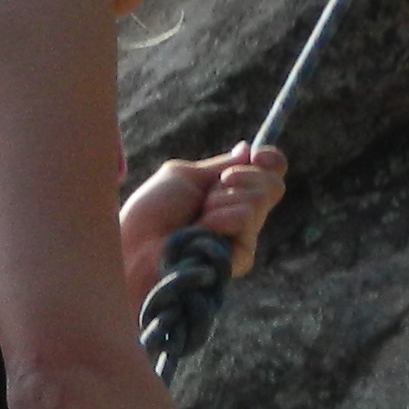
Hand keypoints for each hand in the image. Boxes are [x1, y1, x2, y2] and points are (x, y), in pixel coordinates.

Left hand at [120, 141, 289, 296]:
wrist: (135, 248)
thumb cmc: (150, 214)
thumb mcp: (184, 177)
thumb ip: (220, 165)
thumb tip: (248, 150)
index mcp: (229, 194)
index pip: (271, 173)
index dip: (271, 160)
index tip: (258, 155)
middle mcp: (241, 216)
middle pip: (273, 184)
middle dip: (241, 177)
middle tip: (208, 194)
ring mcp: (242, 239)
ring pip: (260, 199)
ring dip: (222, 200)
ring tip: (197, 219)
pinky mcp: (241, 259)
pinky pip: (246, 220)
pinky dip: (222, 218)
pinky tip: (202, 232)